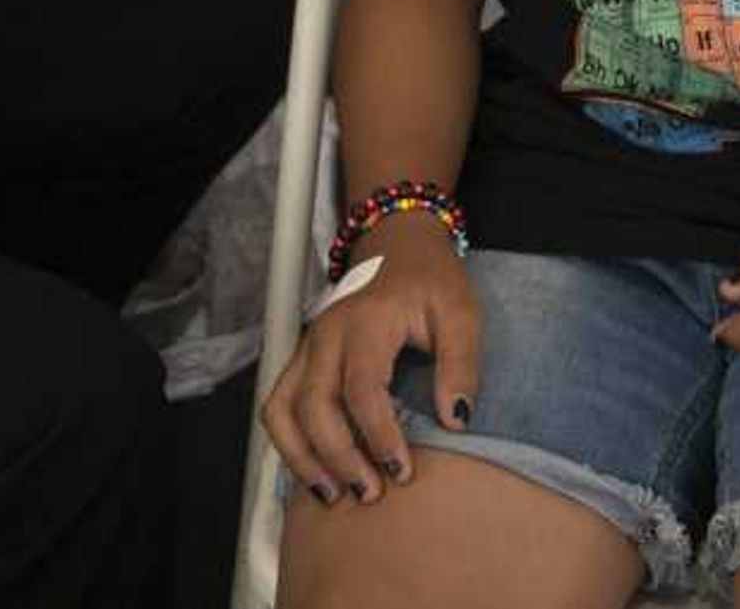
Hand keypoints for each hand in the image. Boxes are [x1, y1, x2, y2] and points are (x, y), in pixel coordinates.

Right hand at [263, 217, 480, 508]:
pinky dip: (288, 445)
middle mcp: (327, 335)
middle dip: (338, 458)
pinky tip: (315, 472)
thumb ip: (462, 364)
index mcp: (367, 321)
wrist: (397, 245)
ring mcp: (307, 347)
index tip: (401, 471)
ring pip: (282, 410)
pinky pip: (277, 407)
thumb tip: (455, 419)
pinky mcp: (300, 359)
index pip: (362, 389)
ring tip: (333, 494)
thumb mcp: (461, 313)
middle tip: (370, 493)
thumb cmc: (431, 281)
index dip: (379, 436)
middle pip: (314, 406)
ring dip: (302, 458)